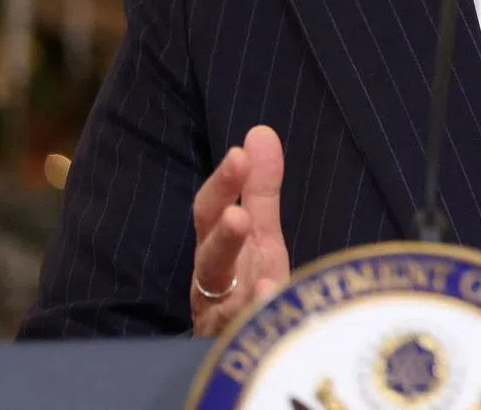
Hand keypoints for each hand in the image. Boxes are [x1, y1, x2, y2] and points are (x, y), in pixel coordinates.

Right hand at [190, 125, 289, 336]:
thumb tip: (260, 131)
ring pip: (225, 302)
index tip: (240, 156)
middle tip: (236, 216)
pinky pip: (247, 335)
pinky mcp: (237, 346)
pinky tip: (271, 297)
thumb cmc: (248, 283)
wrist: (243, 348)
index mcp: (215, 250)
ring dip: (240, 288)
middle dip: (223, 236)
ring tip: (253, 263)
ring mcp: (225, 321)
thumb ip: (259, 188)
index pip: (210, 213)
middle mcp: (213, 285)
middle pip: (211, 260)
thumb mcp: (258, 233)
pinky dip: (259, 315)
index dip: (223, 185)